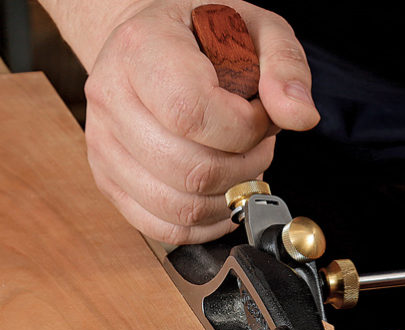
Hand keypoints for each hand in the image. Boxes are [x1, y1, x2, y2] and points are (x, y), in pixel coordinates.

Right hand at [77, 1, 319, 243]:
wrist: (146, 47)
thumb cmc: (200, 36)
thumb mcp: (254, 27)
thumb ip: (285, 66)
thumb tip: (300, 116)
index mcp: (140, 47)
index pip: (191, 112)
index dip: (242, 130)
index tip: (260, 119)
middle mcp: (111, 96)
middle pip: (188, 169)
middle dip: (242, 168)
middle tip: (257, 146)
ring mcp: (103, 144)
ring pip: (177, 206)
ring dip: (226, 199)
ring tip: (239, 167)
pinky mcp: (108, 180)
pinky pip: (161, 226)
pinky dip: (202, 225)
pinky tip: (220, 198)